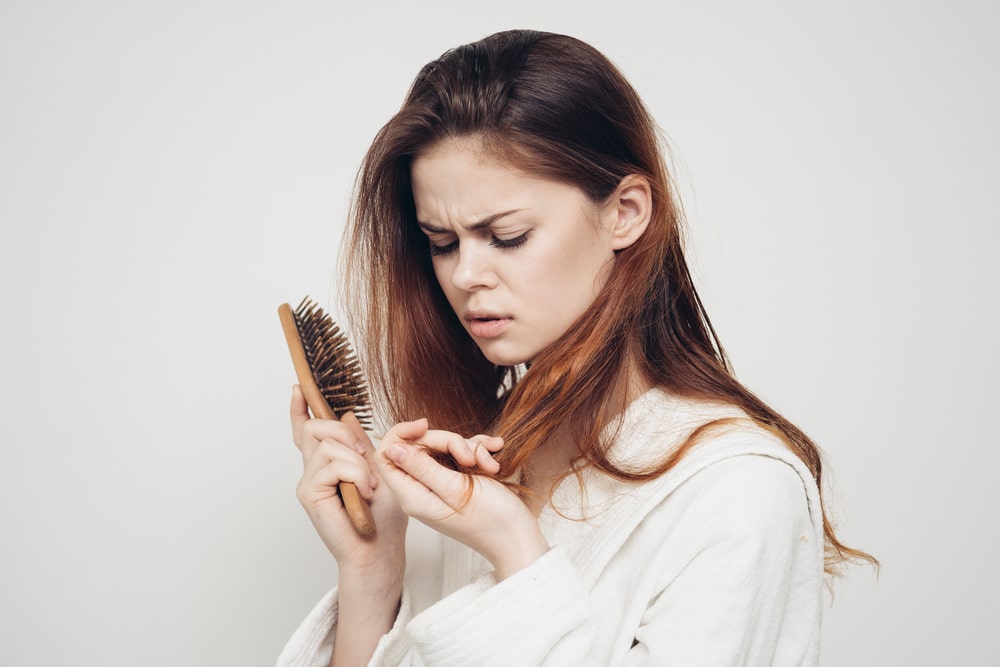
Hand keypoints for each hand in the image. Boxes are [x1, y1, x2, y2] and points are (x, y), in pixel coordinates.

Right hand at [290, 386, 406, 578]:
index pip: (308, 430)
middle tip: (364, 458)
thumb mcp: (383, 466)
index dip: (300, 409)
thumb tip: (348, 416)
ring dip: (357, 462)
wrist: (381, 548)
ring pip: (328, 445)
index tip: (298, 389)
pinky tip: (363, 492)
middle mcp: (314, 469)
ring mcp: (309, 481)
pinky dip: (355, 474)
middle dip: (343, 433)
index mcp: (330, 462)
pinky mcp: (309, 493)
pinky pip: (331, 465)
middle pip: (316, 428)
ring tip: (369, 486)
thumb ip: (365, 442)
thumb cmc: (385, 515)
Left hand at [375, 419, 548, 579]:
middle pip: (419, 447)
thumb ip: (422, 468)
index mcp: (413, 496)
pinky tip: (494, 454)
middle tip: (470, 457)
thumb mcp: (456, 489)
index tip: (426, 425)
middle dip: (447, 441)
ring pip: (442, 448)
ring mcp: (440, 486)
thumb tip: (393, 449)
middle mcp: (422, 491)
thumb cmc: (491, 520)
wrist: (518, 538)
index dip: (401, 434)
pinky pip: (459, 456)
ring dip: (469, 448)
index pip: (387, 456)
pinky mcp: (457, 482)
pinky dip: (477, 452)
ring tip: (489, 464)